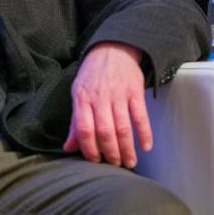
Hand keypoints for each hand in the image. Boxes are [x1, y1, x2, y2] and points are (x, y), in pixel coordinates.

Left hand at [63, 42, 150, 168]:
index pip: (84, 129)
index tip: (94, 161)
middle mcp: (100, 97)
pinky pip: (141, 116)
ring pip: (123, 127)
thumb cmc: (93, 75)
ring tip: (129, 162)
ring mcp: (119, 94)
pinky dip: (144, 133)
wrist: (112, 49)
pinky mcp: (135, 92)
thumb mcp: (78, 94)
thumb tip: (68, 148)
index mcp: (82, 99)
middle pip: (104, 131)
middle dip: (110, 152)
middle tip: (114, 165)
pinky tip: (145, 147)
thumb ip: (75, 122)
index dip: (89, 148)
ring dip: (127, 148)